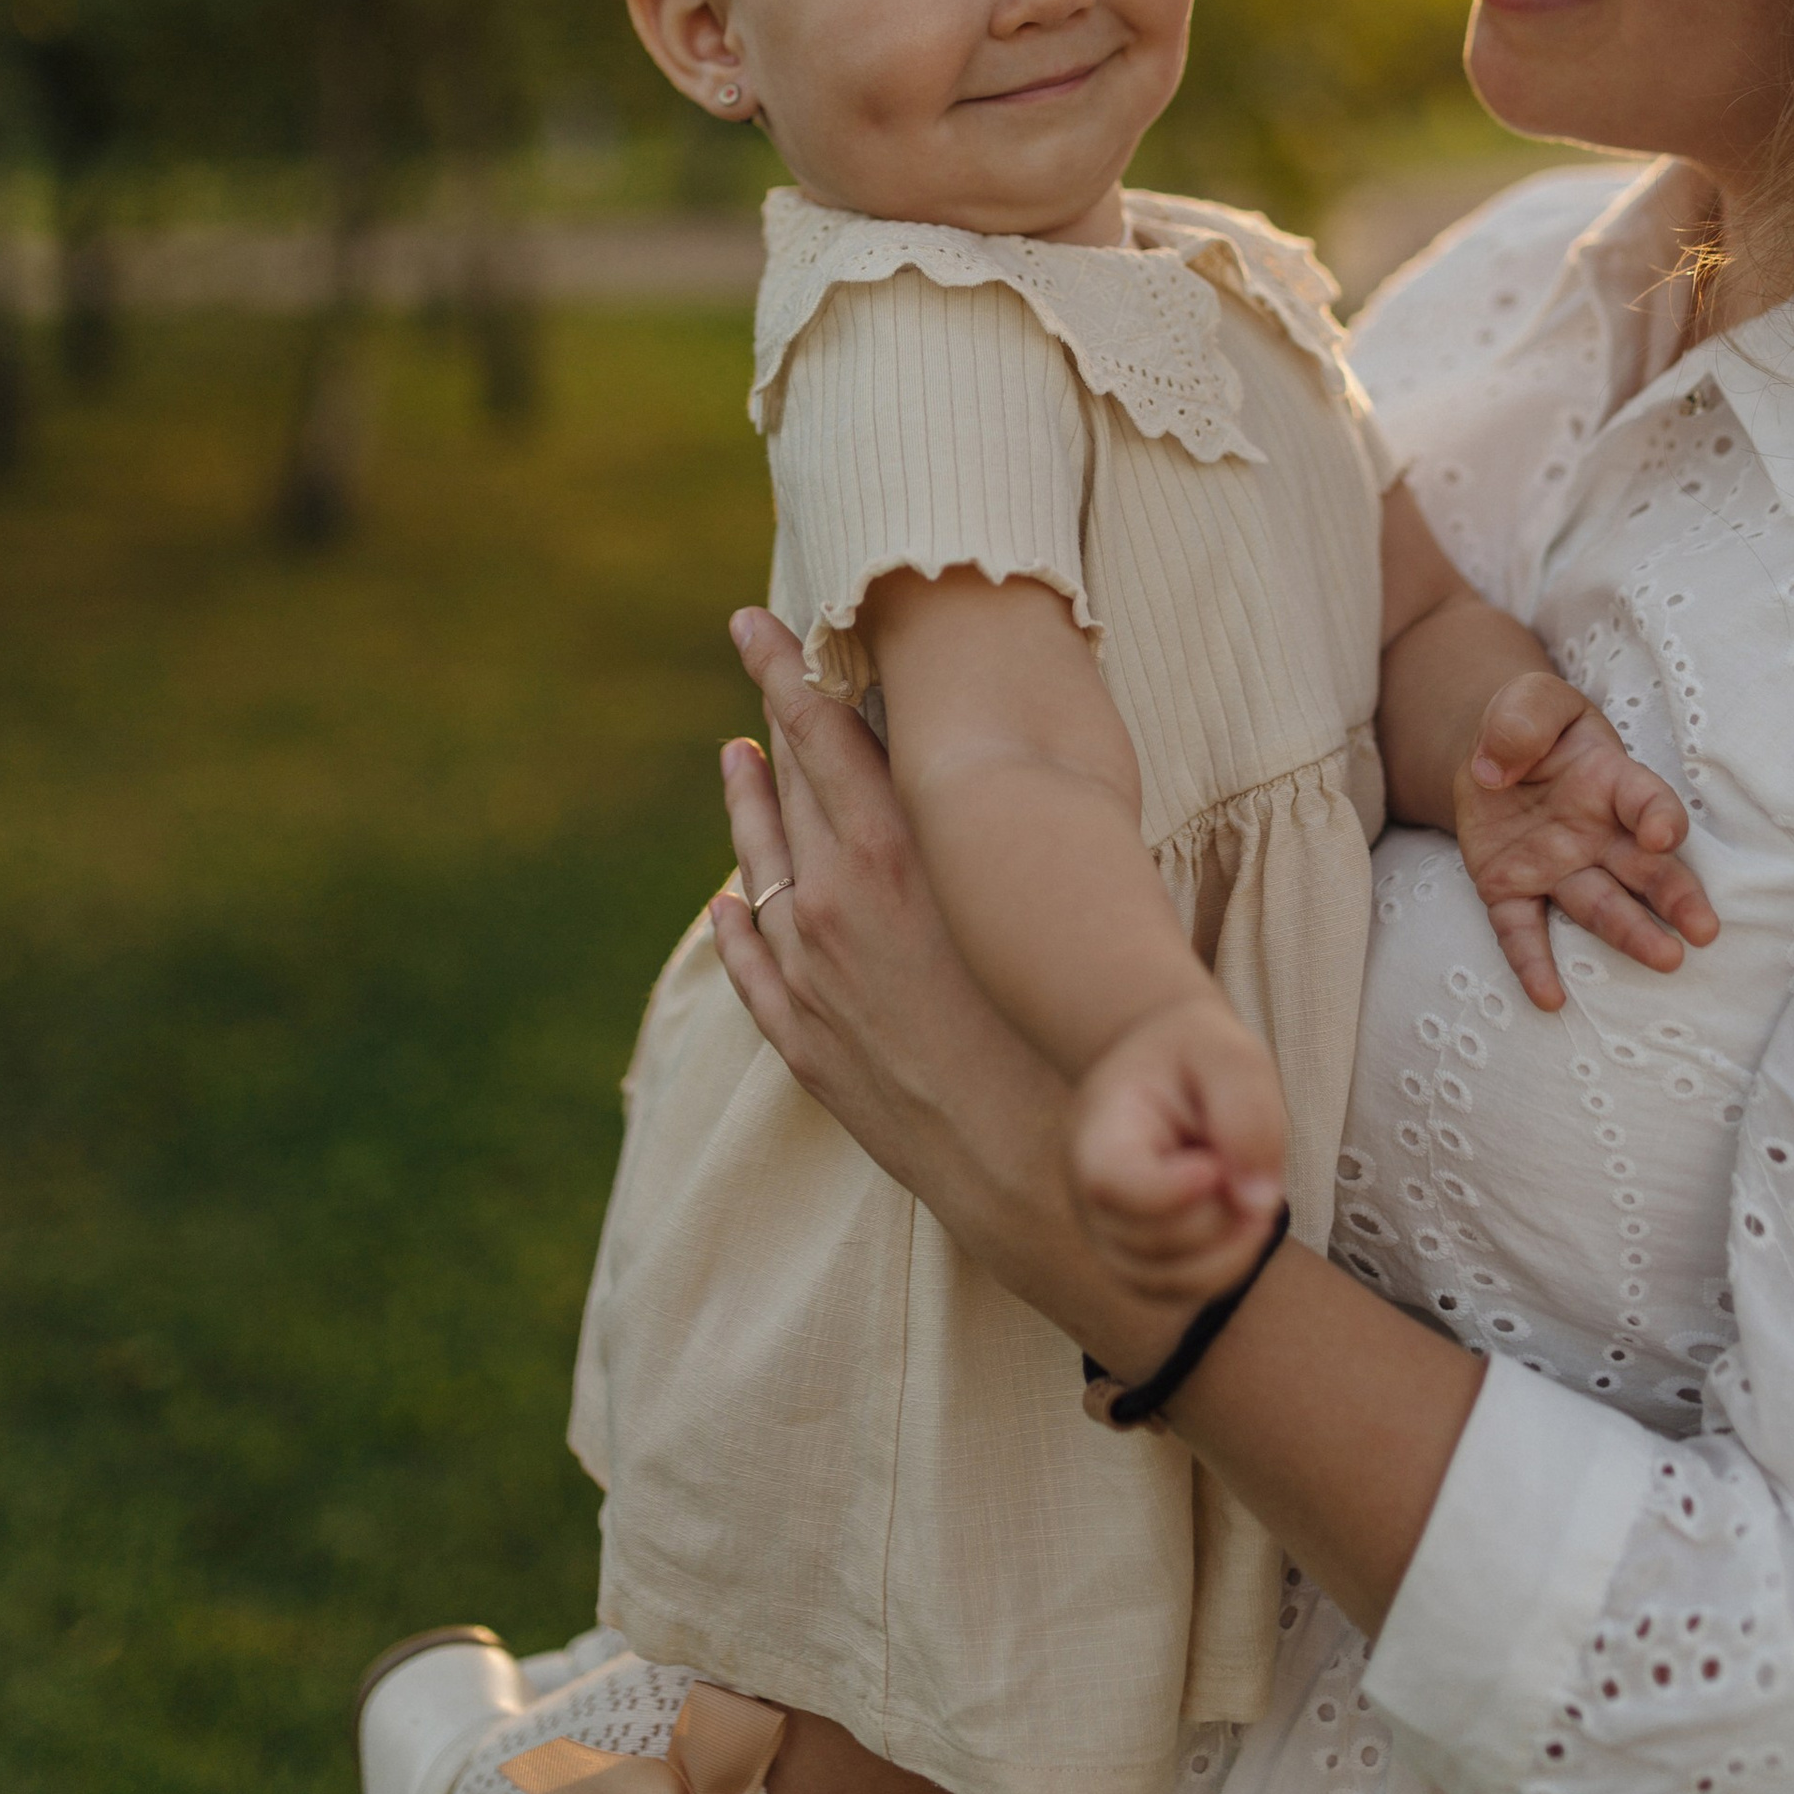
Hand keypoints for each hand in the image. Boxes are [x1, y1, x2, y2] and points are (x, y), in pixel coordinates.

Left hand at [707, 609, 1102, 1334]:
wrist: (1043, 1171)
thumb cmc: (1069, 1026)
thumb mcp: (1033, 898)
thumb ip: (992, 830)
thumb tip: (993, 766)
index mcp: (895, 857)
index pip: (822, 736)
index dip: (786, 672)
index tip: (756, 621)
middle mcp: (834, 906)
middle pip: (786, 789)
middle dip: (768, 719)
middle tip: (752, 655)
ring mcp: (810, 979)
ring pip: (756, 870)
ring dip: (747, 810)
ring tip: (736, 758)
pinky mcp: (807, 1047)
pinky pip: (749, 967)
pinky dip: (732, 922)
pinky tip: (724, 898)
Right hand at [1067, 990, 1288, 1311]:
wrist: (1166, 1067)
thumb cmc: (1196, 1056)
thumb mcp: (1229, 1053)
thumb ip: (1247, 1112)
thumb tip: (1256, 1200)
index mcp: (1097, 1130)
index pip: (1112, 1185)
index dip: (1172, 1192)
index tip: (1216, 1164)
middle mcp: (1086, 1194)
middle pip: (1152, 1241)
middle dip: (1222, 1214)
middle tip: (1251, 1163)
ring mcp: (1108, 1236)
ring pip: (1169, 1281)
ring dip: (1231, 1247)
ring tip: (1250, 1190)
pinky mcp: (1137, 1262)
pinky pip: (1182, 1292)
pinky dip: (1225, 1265)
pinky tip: (1241, 1219)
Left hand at [1454, 669, 1715, 1013]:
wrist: (1489, 757)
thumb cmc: (1528, 726)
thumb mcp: (1528, 700)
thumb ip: (1520, 720)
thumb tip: (1494, 768)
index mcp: (1609, 780)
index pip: (1644, 799)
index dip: (1658, 816)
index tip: (1664, 834)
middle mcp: (1595, 834)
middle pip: (1643, 869)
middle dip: (1675, 897)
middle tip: (1705, 930)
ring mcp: (1557, 867)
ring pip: (1599, 906)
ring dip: (1631, 934)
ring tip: (1666, 960)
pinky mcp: (1513, 891)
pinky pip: (1524, 931)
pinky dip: (1533, 964)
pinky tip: (1548, 998)